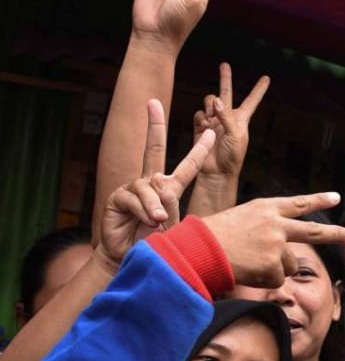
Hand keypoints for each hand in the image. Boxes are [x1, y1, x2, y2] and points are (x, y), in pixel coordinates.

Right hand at [98, 100, 214, 271]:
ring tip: (158, 222)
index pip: (187, 166)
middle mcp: (151, 183)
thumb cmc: (155, 243)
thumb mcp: (172, 227)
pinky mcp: (118, 196)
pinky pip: (135, 198)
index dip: (199, 150)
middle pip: (154, 149)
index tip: (210, 131)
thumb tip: (160, 208)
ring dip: (156, 206)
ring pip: (150, 186)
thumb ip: (170, 212)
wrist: (130, 258)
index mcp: (169, 188)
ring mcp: (133, 187)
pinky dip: (143, 211)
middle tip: (153, 102)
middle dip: (154, 125)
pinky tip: (146, 221)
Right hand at [193, 63, 269, 179]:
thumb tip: (216, 100)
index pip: (252, 100)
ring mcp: (213, 121)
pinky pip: (199, 114)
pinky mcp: (201, 127)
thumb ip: (226, 116)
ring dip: (210, 104)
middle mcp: (227, 117)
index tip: (267, 78)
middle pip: (226, 93)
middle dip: (225, 78)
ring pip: (209, 101)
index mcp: (241, 119)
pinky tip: (204, 127)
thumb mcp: (235, 135)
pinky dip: (201, 118)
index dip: (259, 89)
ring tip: (212, 116)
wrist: (216, 172)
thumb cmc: (232, 156)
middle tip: (224, 64)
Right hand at [202, 193, 344, 287]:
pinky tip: (247, 271)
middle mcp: (276, 223)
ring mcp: (277, 244)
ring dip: (273, 268)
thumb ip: (265, 226)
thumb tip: (284, 245)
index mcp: (266, 208)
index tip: (337, 198)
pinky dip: (263, 280)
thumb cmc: (212, 236)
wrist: (198, 250)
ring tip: (248, 262)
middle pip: (315, 230)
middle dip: (338, 234)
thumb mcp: (240, 219)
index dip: (318, 200)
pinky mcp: (274, 264)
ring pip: (289, 265)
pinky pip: (277, 279)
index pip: (298, 203)